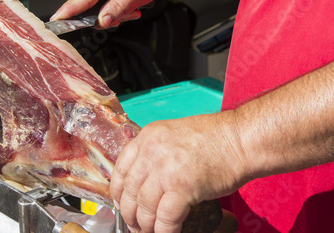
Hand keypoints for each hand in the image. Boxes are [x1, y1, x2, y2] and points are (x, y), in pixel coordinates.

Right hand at [51, 0, 169, 28]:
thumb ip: (119, 8)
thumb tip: (102, 22)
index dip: (67, 13)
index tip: (56, 22)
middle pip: (86, 7)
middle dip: (105, 16)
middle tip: (128, 13)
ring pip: (92, 7)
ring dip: (111, 12)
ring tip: (130, 6)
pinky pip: (97, 1)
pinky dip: (110, 6)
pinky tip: (125, 3)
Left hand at [110, 112, 247, 232]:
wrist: (241, 139)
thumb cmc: (215, 138)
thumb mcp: (174, 136)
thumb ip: (156, 153)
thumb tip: (146, 178)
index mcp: (148, 136)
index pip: (121, 167)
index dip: (118, 190)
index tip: (121, 202)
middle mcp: (151, 151)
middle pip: (129, 190)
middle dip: (130, 212)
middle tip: (134, 224)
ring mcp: (165, 169)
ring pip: (144, 207)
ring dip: (145, 225)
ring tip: (148, 232)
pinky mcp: (182, 187)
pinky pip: (165, 218)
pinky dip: (164, 231)